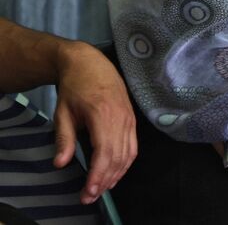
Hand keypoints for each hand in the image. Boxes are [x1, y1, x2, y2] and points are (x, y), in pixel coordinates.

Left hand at [54, 41, 136, 204]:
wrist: (90, 63)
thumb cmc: (74, 87)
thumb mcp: (62, 112)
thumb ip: (63, 139)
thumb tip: (60, 164)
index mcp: (103, 115)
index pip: (104, 153)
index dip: (97, 176)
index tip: (87, 192)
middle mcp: (121, 118)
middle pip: (118, 157)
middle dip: (105, 181)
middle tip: (90, 197)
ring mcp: (129, 119)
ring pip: (128, 154)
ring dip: (116, 175)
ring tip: (102, 189)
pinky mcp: (132, 120)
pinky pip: (133, 146)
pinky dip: (125, 163)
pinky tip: (115, 173)